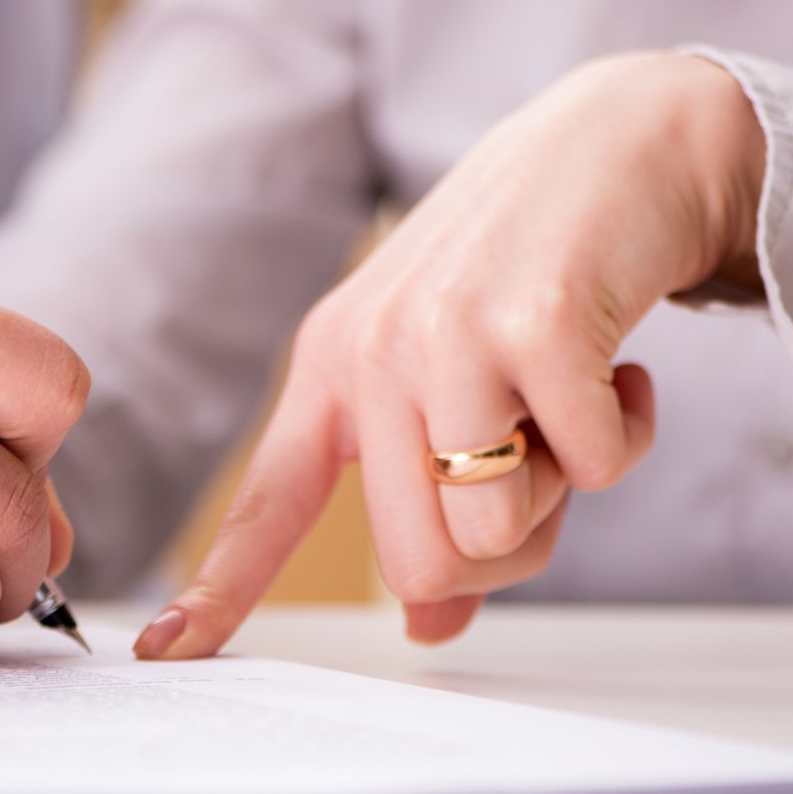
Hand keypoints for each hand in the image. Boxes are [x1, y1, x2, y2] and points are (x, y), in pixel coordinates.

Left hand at [136, 52, 764, 657]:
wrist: (621, 139)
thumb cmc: (528, 273)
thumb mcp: (454, 375)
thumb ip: (431, 492)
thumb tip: (428, 629)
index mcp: (333, 368)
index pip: (266, 504)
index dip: (221, 589)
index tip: (166, 654)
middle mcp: (372, 352)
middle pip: (421, 566)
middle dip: (504, 552)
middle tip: (541, 467)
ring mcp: (446, 335)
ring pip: (499, 532)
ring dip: (565, 490)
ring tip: (571, 402)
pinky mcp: (535, 323)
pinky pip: (598, 471)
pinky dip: (626, 435)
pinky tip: (620, 364)